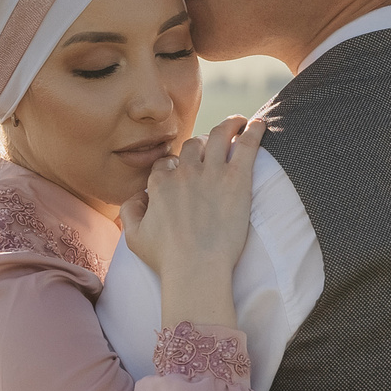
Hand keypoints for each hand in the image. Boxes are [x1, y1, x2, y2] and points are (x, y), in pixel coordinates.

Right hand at [120, 115, 265, 330]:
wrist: (197, 269)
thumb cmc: (166, 259)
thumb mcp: (134, 236)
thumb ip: (130, 211)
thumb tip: (137, 196)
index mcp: (160, 183)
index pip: (167, 162)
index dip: (175, 164)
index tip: (184, 168)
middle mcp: (185, 172)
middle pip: (193, 145)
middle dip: (201, 143)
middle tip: (212, 147)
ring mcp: (212, 173)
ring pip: (218, 135)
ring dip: (228, 125)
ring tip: (238, 121)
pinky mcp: (237, 179)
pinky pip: (246, 145)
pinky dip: (254, 130)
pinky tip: (260, 123)